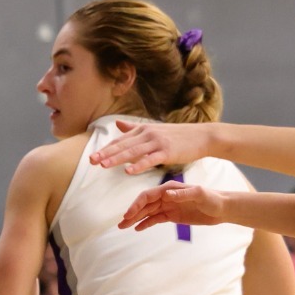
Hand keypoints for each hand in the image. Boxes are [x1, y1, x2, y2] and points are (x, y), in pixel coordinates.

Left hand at [92, 119, 214, 176]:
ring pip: (133, 152)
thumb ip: (134, 128)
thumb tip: (118, 123)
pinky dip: (138, 165)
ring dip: (117, 159)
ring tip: (103, 166)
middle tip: (91, 161)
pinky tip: (128, 171)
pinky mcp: (167, 151)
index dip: (106, 149)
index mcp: (142, 130)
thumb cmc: (178, 135)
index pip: (120, 141)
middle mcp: (147, 134)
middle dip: (106, 153)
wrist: (203, 136)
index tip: (92, 157)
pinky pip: (150, 160)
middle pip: (123, 145)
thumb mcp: (154, 130)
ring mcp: (157, 142)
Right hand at [118, 180, 229, 232]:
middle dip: (132, 213)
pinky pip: (155, 219)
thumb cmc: (213, 198)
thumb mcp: (199, 194)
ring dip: (135, 219)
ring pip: (147, 212)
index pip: (148, 196)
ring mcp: (168, 206)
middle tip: (121, 224)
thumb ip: (182, 194)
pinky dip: (145, 223)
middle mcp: (166, 196)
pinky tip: (137, 228)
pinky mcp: (172, 215)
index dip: (137, 204)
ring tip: (123, 227)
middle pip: (144, 205)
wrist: (223, 208)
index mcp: (170, 189)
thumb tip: (165, 194)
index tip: (129, 215)